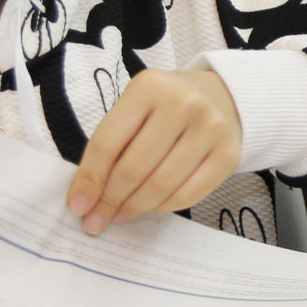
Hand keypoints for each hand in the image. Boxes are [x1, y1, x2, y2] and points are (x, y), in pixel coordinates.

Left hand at [68, 68, 243, 234]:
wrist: (219, 98)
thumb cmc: (165, 108)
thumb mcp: (135, 109)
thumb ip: (111, 145)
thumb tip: (86, 197)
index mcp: (149, 87)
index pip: (108, 142)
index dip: (89, 178)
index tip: (78, 205)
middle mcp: (183, 103)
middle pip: (134, 167)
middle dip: (110, 200)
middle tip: (97, 219)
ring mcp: (210, 129)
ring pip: (161, 185)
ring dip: (135, 207)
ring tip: (121, 214)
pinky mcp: (228, 155)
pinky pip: (188, 195)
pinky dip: (164, 206)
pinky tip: (152, 206)